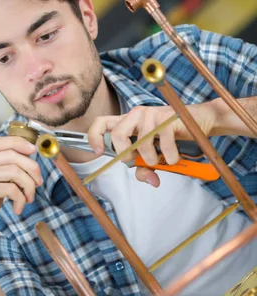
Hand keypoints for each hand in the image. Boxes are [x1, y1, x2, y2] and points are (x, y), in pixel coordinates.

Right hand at [0, 136, 42, 250]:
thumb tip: (26, 160)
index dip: (20, 143)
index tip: (34, 151)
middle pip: (11, 154)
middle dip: (31, 167)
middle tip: (38, 182)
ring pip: (15, 171)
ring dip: (28, 186)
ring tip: (29, 198)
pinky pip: (12, 189)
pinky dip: (21, 199)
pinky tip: (18, 208)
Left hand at [87, 103, 216, 186]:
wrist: (201, 120)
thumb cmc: (173, 137)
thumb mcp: (155, 155)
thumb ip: (146, 168)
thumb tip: (151, 181)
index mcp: (128, 121)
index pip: (101, 122)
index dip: (95, 137)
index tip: (99, 152)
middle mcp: (137, 114)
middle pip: (117, 133)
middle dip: (125, 153)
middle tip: (136, 160)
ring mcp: (152, 114)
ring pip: (142, 142)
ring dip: (152, 159)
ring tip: (161, 160)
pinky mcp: (168, 117)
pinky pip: (164, 143)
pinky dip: (170, 156)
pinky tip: (174, 157)